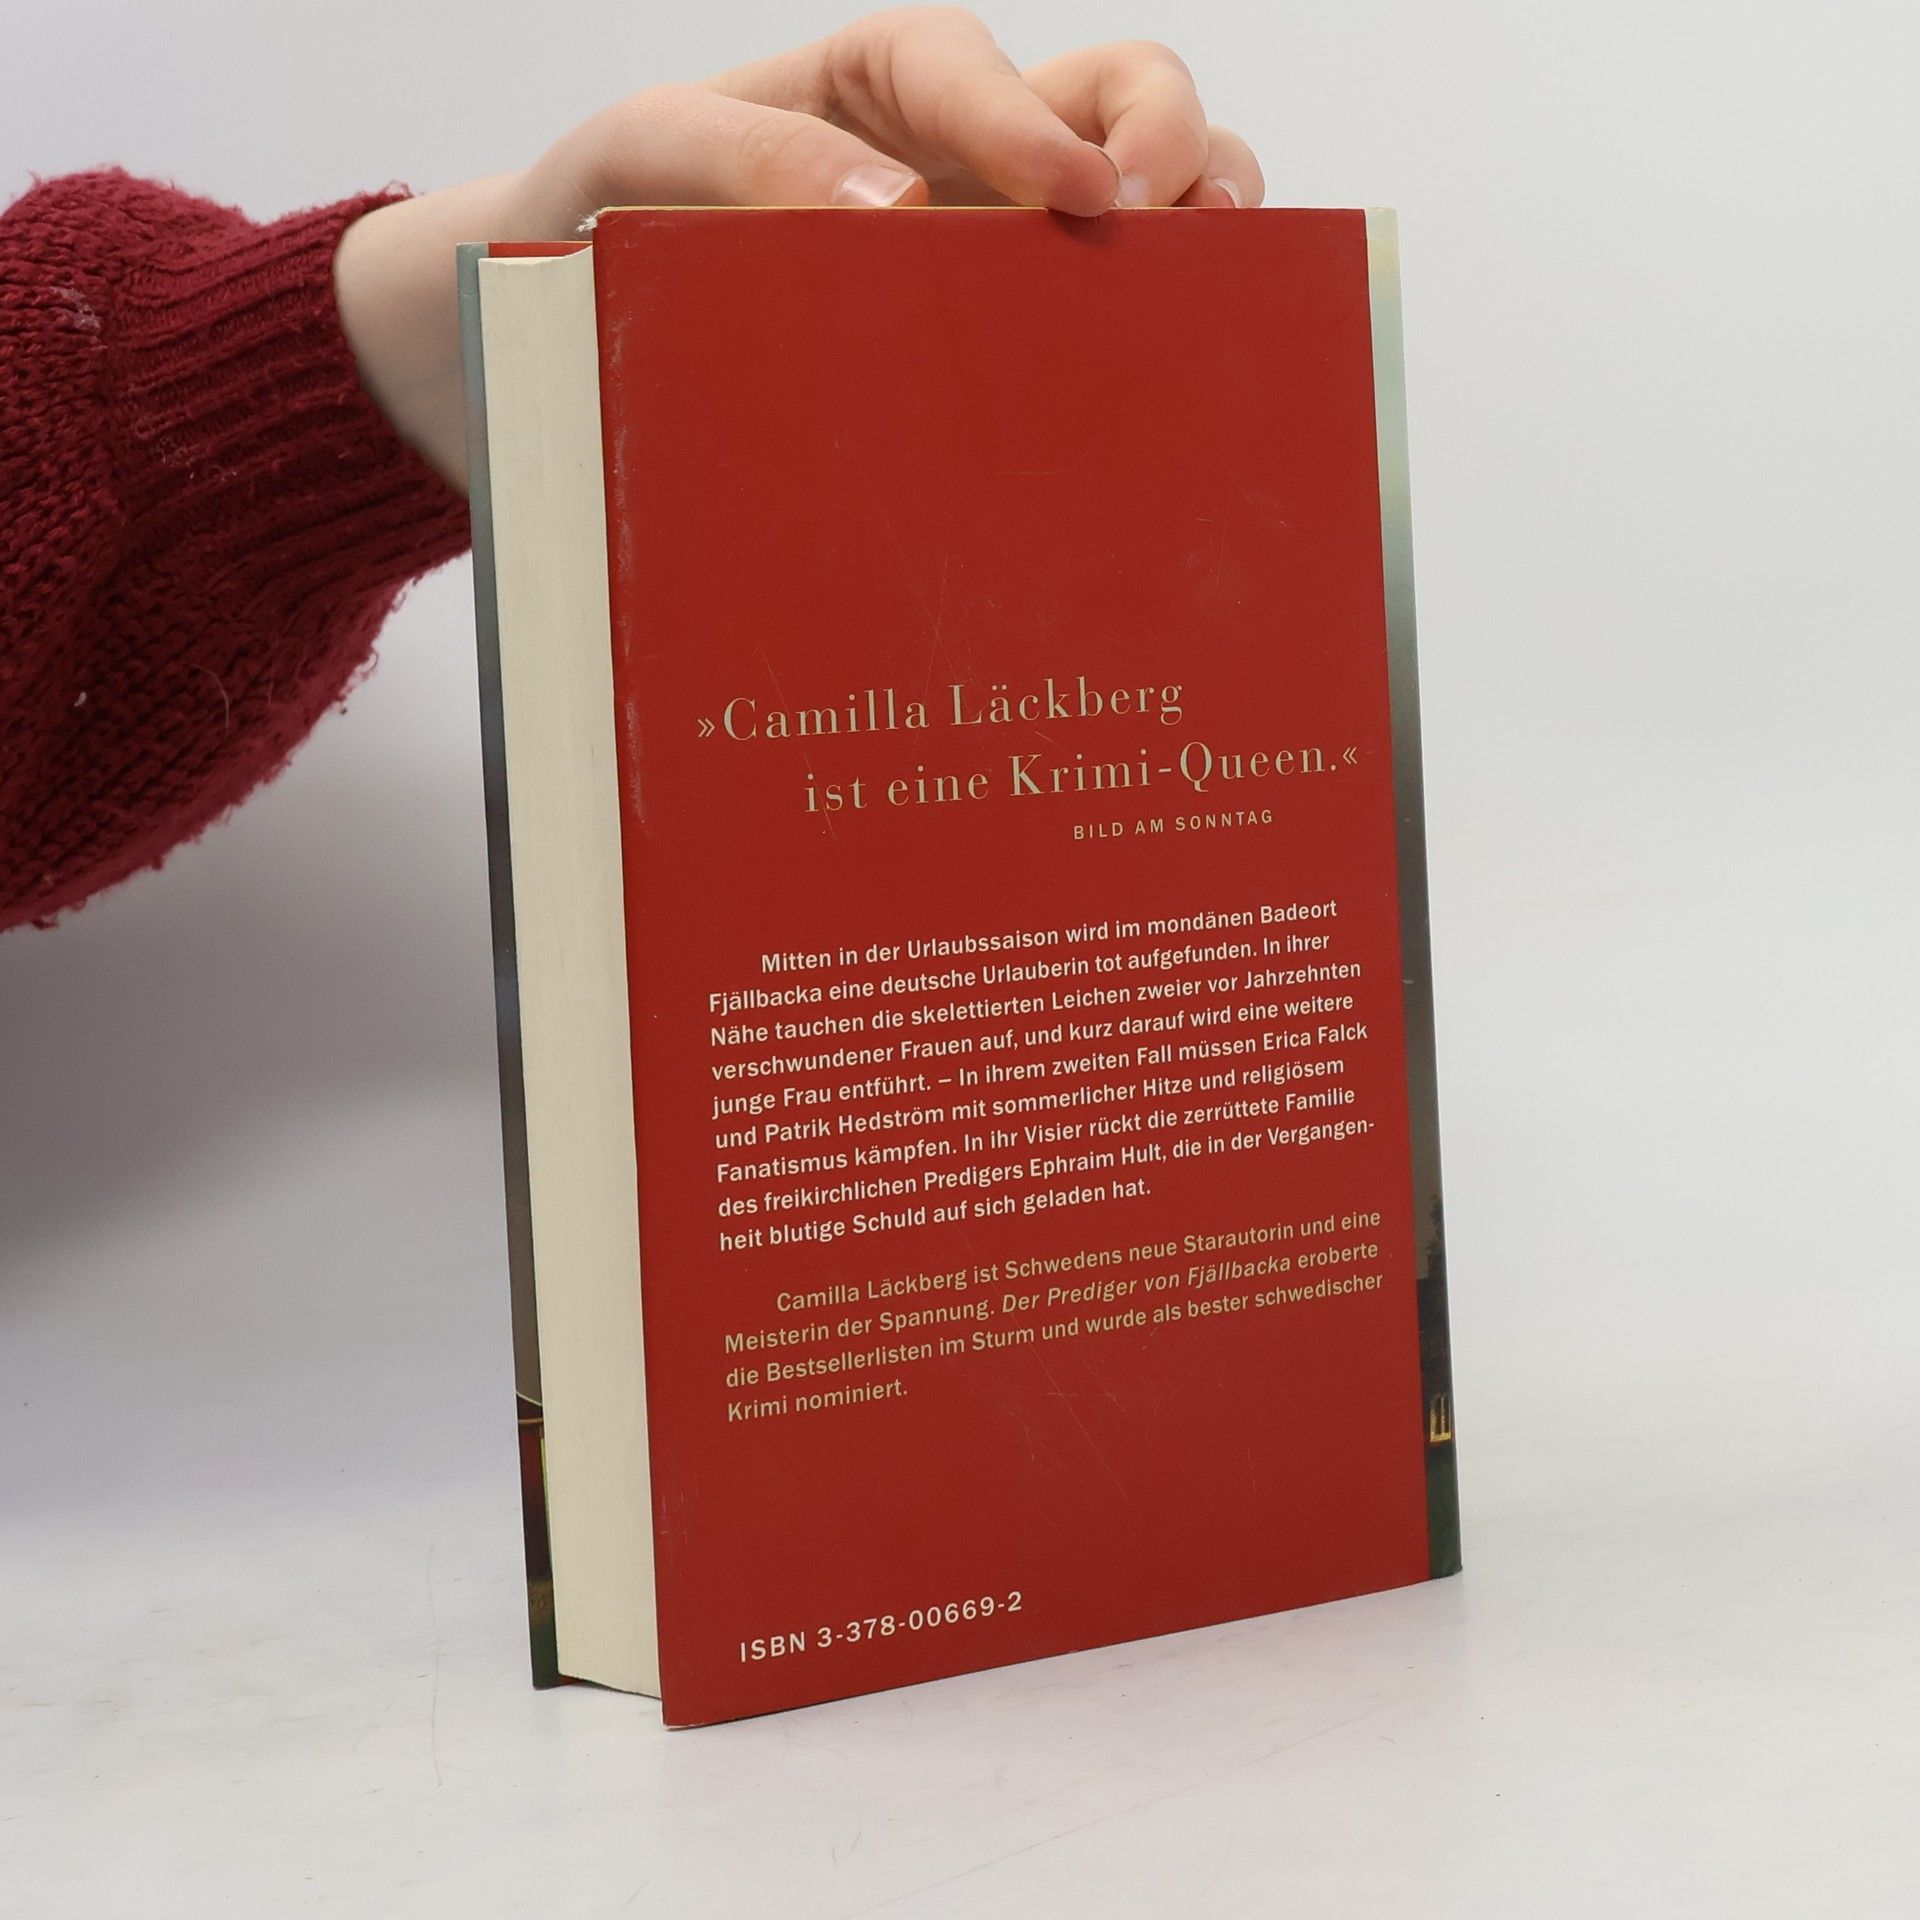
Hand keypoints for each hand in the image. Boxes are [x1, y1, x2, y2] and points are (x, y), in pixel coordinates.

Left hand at [334, 8, 1263, 489]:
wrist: (548, 362)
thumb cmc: (590, 235)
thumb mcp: (631, 163)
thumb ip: (735, 151)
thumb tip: (895, 207)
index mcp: (871, 94)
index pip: (972, 67)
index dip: (1036, 118)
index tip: (1078, 192)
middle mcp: (955, 168)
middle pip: (1115, 103)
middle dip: (1167, 144)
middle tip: (1159, 230)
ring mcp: (989, 265)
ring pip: (1147, 208)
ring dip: (1202, 233)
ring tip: (1208, 299)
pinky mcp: (998, 360)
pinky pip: (1102, 332)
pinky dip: (1164, 339)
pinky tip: (1169, 392)